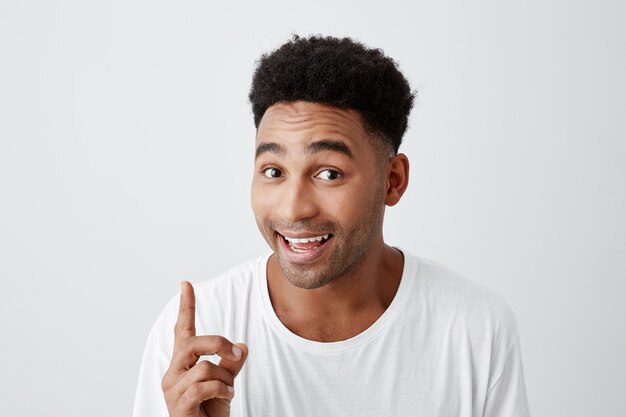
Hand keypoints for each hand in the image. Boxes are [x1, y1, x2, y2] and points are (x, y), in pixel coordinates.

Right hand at [162, 281, 247, 416]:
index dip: (186, 307)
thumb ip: (230, 364)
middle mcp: (173, 373)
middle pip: (193, 342)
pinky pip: (204, 386)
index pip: (182, 330)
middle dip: (218, 344)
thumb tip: (241, 347)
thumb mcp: (225, 384)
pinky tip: (226, 398)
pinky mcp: (178, 404)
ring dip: (224, 379)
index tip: (186, 284)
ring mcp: (173, 388)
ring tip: (227, 391)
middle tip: (233, 353)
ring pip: (204, 367)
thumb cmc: (209, 411)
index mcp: (183, 364)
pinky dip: (222, 390)